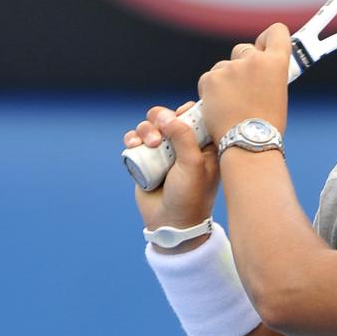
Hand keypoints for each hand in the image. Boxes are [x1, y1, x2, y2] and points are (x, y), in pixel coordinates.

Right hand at [123, 100, 219, 234]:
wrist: (171, 224)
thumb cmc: (190, 196)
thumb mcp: (193, 164)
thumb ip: (183, 136)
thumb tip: (165, 115)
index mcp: (204, 145)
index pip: (195, 116)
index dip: (185, 111)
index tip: (181, 117)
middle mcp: (183, 146)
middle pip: (168, 117)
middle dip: (160, 118)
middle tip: (160, 132)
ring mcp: (164, 152)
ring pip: (150, 126)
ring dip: (145, 129)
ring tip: (150, 144)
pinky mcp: (146, 160)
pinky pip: (136, 140)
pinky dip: (132, 138)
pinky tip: (133, 144)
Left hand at [198, 23, 291, 142]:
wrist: (248, 143)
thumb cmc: (267, 126)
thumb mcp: (278, 94)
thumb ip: (269, 74)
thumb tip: (261, 68)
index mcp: (276, 63)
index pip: (276, 32)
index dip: (268, 39)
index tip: (264, 47)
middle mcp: (254, 60)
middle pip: (244, 49)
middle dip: (242, 63)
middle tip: (244, 87)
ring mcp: (230, 69)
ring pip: (224, 66)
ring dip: (225, 80)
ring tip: (232, 105)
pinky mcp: (211, 79)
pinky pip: (209, 79)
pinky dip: (212, 91)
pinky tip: (220, 107)